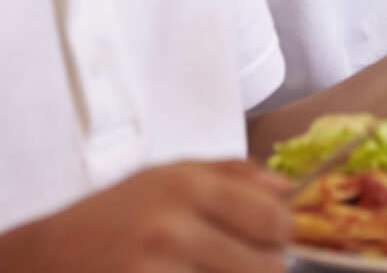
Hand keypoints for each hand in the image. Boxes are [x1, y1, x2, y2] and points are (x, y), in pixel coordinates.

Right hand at [0, 161, 290, 272]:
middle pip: (264, 266)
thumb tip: (286, 188)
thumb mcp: (169, 175)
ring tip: (205, 267)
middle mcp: (172, 228)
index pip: (274, 220)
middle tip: (237, 261)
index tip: (268, 240)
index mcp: (188, 187)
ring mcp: (154, 268)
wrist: (47, 255)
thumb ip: (232, 175)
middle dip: (261, 267)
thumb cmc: (114, 214)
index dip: (280, 235)